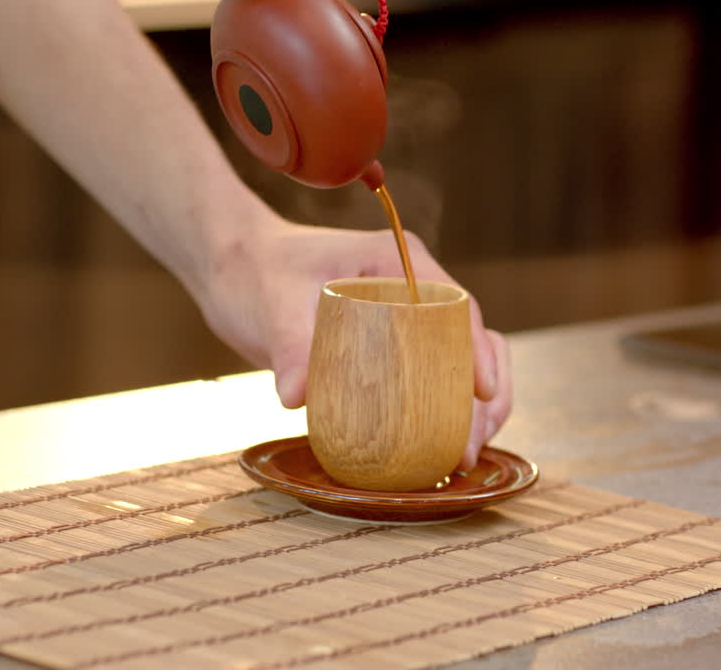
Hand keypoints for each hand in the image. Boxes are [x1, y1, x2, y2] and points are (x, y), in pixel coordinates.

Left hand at [200, 216, 512, 469]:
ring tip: (463, 459)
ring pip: (461, 365)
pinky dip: (439, 416)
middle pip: (473, 340)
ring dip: (472, 412)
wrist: (235, 269)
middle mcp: (411, 289)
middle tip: (469, 448)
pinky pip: (428, 382)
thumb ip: (289, 344)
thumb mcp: (272, 303)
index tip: (483, 393)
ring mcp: (404, 319)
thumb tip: (296, 397)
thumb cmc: (256, 271)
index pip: (456, 304)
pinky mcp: (389, 349)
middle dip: (486, 395)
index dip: (478, 349)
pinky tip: (435, 456)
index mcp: (396, 262)